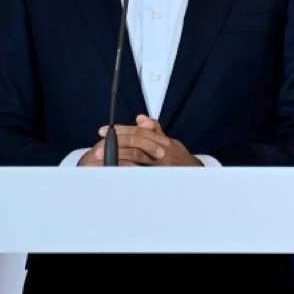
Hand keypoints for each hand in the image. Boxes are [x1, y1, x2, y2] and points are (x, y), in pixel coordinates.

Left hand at [79, 115, 201, 166]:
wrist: (192, 176)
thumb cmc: (178, 158)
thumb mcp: (167, 142)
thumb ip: (153, 130)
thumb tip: (140, 117)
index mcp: (163, 141)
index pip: (139, 130)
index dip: (121, 129)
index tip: (105, 130)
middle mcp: (162, 150)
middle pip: (136, 140)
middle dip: (116, 140)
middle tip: (100, 142)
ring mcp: (160, 164)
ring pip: (136, 154)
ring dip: (117, 153)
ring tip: (101, 155)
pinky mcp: (157, 175)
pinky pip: (138, 170)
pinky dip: (125, 167)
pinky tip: (114, 166)